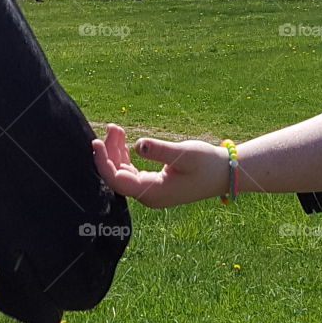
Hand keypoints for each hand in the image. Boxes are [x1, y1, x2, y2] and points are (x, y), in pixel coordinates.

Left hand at [91, 124, 227, 208]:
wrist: (225, 172)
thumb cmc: (207, 163)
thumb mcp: (184, 154)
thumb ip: (159, 150)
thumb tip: (138, 144)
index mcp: (152, 193)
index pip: (116, 180)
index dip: (102, 162)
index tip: (96, 142)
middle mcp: (147, 196)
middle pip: (116, 175)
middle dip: (109, 151)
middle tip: (113, 127)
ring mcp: (149, 190)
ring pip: (122, 172)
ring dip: (116, 151)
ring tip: (116, 128)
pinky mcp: (153, 183)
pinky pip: (130, 171)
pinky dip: (124, 155)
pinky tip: (123, 140)